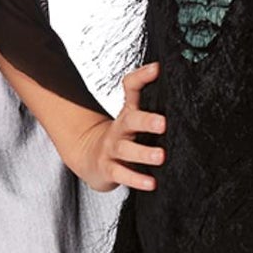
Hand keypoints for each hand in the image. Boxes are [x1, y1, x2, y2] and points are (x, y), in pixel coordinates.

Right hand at [60, 60, 167, 190]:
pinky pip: (122, 175)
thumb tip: (163, 70)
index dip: (142, 77)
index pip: (131, 88)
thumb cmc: (120, 136)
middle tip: (163, 123)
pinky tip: (151, 183)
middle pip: (130, 121)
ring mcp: (112, 150)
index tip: (158, 69)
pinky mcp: (109, 169)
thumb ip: (146, 99)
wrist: (90, 157)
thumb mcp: (132, 115)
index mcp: (128, 113)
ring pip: (126, 150)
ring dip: (144, 153)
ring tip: (160, 156)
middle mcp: (120, 129)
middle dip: (146, 121)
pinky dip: (137, 180)